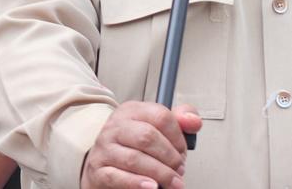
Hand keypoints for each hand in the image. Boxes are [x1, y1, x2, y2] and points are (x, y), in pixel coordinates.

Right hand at [81, 102, 201, 188]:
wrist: (104, 164)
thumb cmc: (134, 146)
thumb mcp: (156, 127)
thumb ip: (179, 120)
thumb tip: (193, 122)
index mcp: (131, 111)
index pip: (160, 116)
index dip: (178, 136)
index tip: (183, 151)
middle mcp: (115, 126)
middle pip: (147, 137)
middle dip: (170, 157)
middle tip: (179, 169)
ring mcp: (104, 148)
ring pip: (135, 159)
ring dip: (160, 173)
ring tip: (172, 182)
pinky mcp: (98, 170)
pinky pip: (117, 177)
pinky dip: (137, 183)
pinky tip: (152, 186)